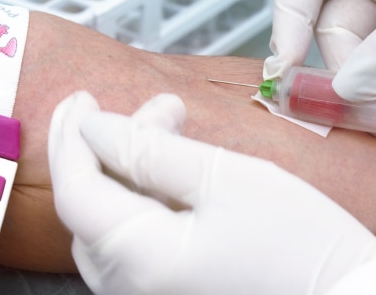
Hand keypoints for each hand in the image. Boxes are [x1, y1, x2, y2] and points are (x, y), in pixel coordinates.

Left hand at [48, 91, 375, 294]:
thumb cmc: (303, 244)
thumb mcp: (227, 177)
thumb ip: (150, 150)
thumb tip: (95, 128)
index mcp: (140, 261)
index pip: (76, 192)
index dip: (72, 140)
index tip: (83, 100)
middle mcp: (133, 291)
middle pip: (93, 210)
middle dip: (116, 149)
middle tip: (161, 108)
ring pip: (116, 227)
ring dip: (136, 173)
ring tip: (181, 133)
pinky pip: (141, 249)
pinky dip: (152, 204)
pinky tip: (185, 177)